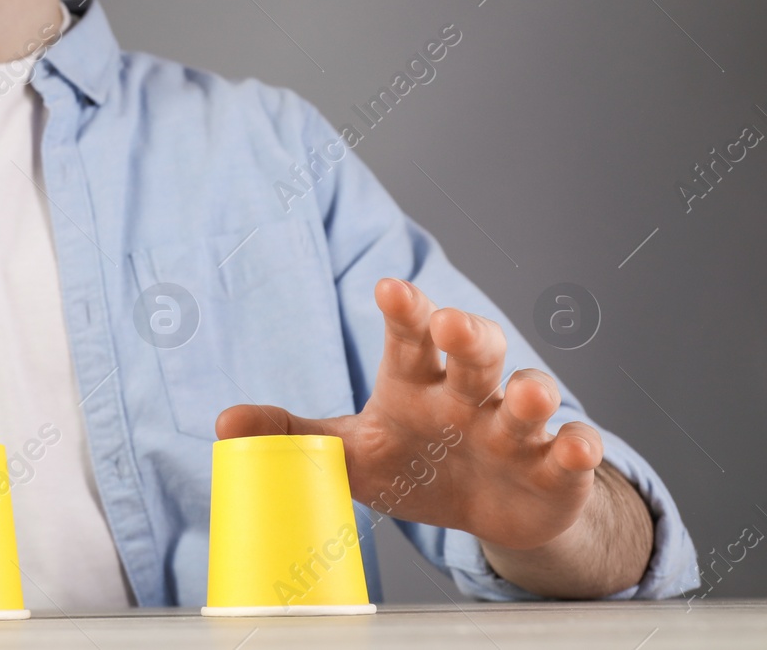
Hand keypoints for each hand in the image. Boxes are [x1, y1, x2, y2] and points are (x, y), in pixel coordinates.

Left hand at [215, 278, 601, 551]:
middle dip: (467, 334)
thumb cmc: (414, 464)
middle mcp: (469, 394)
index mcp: (417, 381)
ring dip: (528, 392)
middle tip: (451, 324)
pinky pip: (574, 450)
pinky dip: (578, 447)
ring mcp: (516, 428)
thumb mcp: (350, 452)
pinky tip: (572, 446)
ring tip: (524, 393)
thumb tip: (224, 424)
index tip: (388, 289)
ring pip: (528, 394)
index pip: (408, 337)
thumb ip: (293, 433)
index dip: (402, 311)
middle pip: (475, 349)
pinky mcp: (556, 468)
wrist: (484, 512)